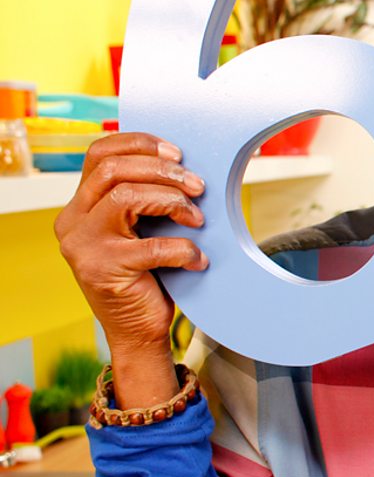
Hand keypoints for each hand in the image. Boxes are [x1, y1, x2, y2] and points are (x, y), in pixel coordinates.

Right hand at [55, 133, 207, 407]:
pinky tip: (197, 259)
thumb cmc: (148, 275)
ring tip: (197, 218)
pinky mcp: (104, 270)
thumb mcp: (141, 228)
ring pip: (126, 197)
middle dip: (164, 171)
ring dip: (172, 201)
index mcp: (79, 206)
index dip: (140, 144)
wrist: (139, 332)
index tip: (177, 152)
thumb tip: (182, 162)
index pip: (98, 154)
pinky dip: (185, 249)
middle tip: (197, 185)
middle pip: (114, 170)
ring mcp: (83, 247)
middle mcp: (72, 223)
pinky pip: (153, 246)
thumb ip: (145, 196)